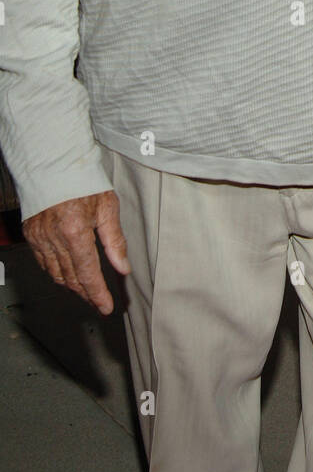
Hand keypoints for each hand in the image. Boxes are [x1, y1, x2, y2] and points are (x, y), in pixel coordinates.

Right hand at [22, 191, 130, 315]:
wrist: (53, 164)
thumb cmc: (83, 180)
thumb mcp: (107, 207)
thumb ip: (114, 240)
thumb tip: (123, 267)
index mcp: (75, 231)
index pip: (87, 272)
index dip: (97, 294)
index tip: (106, 307)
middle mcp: (53, 238)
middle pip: (71, 277)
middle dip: (86, 294)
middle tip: (99, 304)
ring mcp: (39, 238)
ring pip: (56, 273)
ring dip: (72, 286)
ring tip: (87, 293)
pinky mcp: (30, 235)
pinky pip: (44, 263)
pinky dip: (57, 273)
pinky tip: (68, 275)